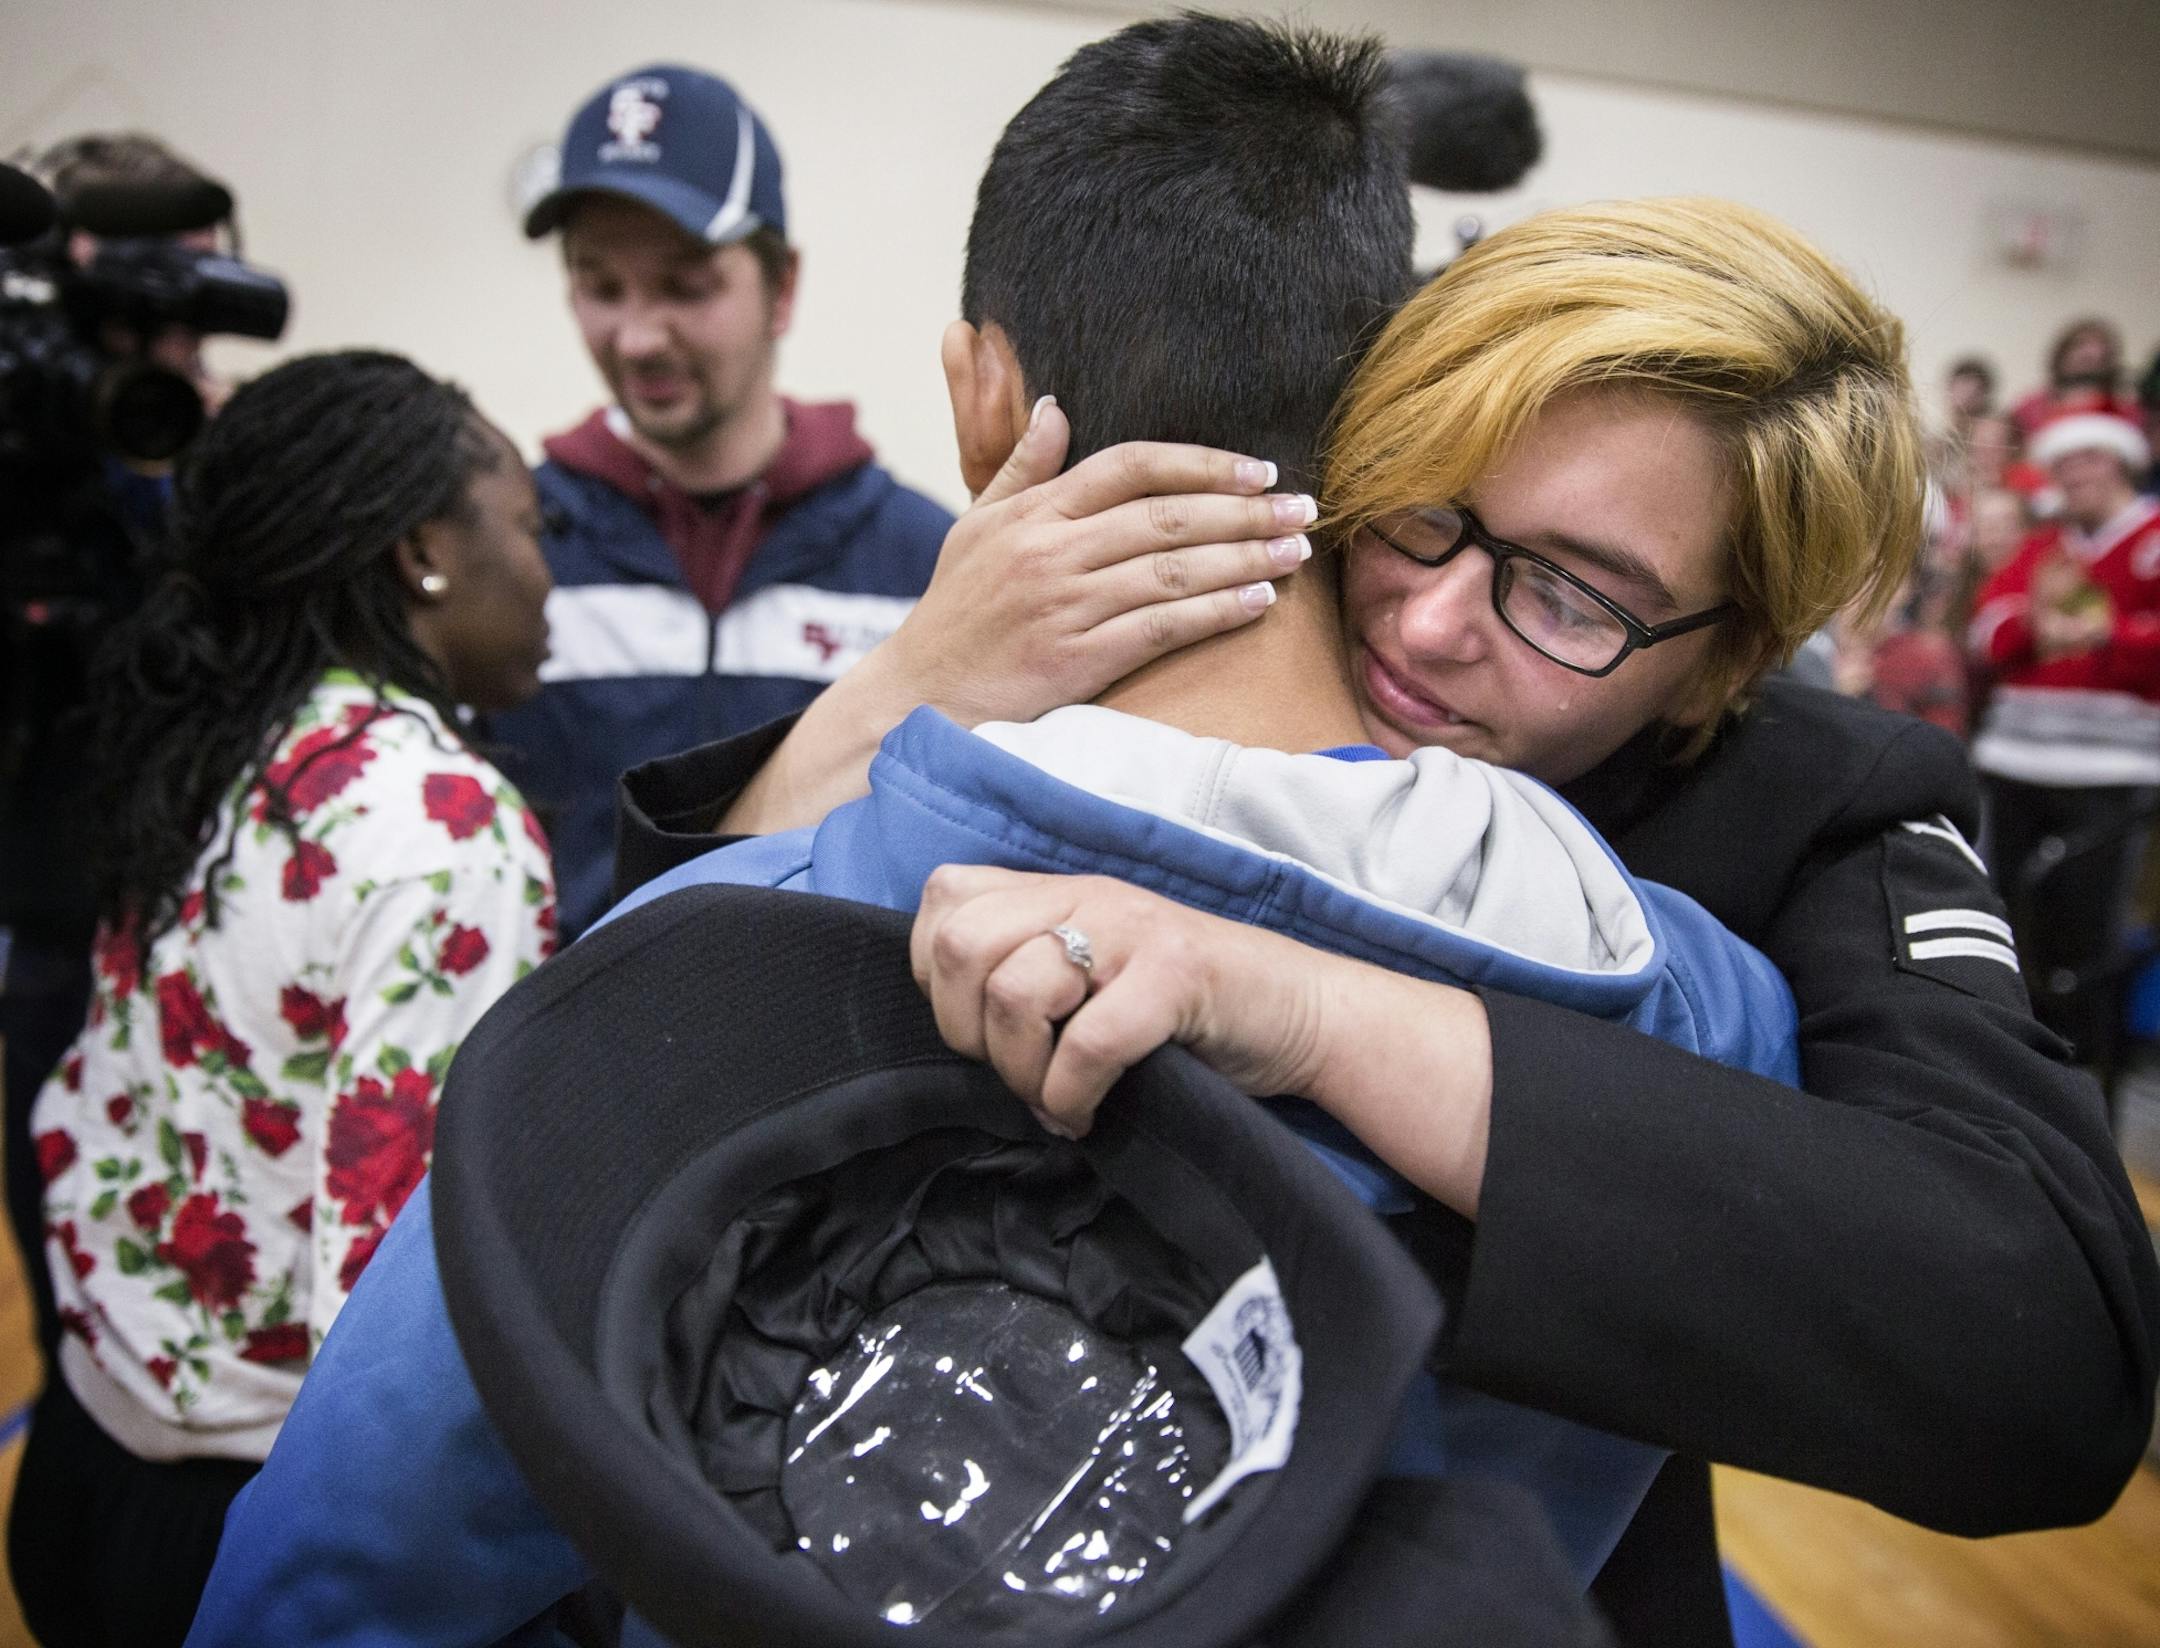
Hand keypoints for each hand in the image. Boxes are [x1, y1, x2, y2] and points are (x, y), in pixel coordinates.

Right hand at [717, 405, 1321, 834]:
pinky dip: (1215, 612)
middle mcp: (1052, 551)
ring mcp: (1065, 605)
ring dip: (1244, 558)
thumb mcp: (975, 527)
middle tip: (1302, 507)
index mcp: (1033, 513)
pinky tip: (1258, 603)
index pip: (1129, 466)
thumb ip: (1020, 467)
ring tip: (1295, 551)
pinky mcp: (1077, 659)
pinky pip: (1161, 627)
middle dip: (1243, 508)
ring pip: (1173, 570)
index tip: (1255, 469)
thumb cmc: (954, 611)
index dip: (1199, 463)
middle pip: (1166, 516)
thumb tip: (1057, 406)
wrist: (922, 695)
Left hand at [908, 865, 1494, 1214]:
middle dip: (965, 1029)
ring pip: (1015, 992)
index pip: (945, 898)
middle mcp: (1089, 897)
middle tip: (1010, 1072)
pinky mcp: (1178, 974)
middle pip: (963, 945)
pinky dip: (1071, 1095)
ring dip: (1021, 1070)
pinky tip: (1086, 1115)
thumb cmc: (1188, 1012)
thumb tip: (954, 1027)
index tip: (975, 1028)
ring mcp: (1133, 931)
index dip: (935, 973)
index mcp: (1059, 891)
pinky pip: (1088, 1041)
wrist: (1302, 1014)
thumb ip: (1028, 972)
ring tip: (1053, 1098)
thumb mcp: (1094, 974)